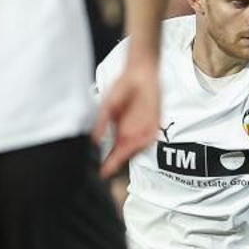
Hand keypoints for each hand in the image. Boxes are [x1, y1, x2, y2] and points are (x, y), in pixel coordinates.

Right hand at [92, 60, 160, 178]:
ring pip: (135, 150)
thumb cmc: (122, 87)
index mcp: (118, 131)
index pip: (112, 151)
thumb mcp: (108, 105)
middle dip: (115, 165)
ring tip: (116, 165)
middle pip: (123, 154)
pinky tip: (132, 148)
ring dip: (127, 157)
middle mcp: (130, 134)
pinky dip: (141, 145)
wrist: (140, 75)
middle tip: (106, 174)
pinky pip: (148, 140)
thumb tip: (94, 140)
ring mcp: (142, 131)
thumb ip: (102, 122)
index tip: (100, 173)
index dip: (107, 162)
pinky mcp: (154, 125)